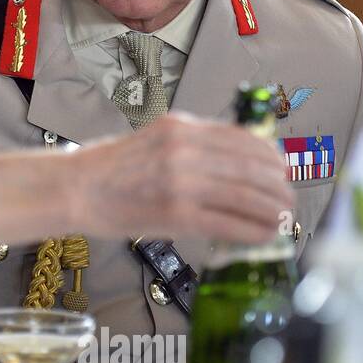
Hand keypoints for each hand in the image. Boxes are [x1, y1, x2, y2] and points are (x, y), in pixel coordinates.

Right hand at [66, 113, 292, 242]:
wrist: (74, 189)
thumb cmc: (109, 170)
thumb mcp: (154, 140)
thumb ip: (192, 147)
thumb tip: (233, 166)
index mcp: (182, 128)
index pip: (244, 139)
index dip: (272, 157)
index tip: (282, 170)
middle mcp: (185, 149)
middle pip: (254, 167)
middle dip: (279, 186)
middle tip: (287, 199)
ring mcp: (182, 182)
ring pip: (249, 196)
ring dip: (274, 210)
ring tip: (282, 219)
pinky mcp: (178, 214)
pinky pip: (232, 224)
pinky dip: (256, 231)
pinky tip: (265, 235)